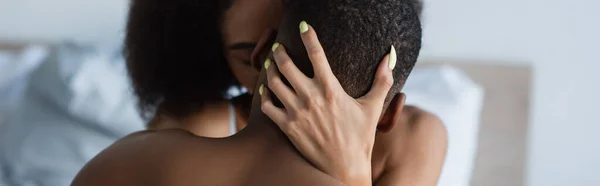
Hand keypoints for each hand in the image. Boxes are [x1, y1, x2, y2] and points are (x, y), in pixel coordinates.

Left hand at [260, 21, 395, 185]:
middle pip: (287, 65)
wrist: (345, 168)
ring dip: (270, 70)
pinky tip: (267, 89)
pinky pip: (269, 106)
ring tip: (271, 64)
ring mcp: (297, 113)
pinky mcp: (287, 127)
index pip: (317, 54)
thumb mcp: (373, 107)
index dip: (308, 36)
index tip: (303, 26)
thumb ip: (382, 80)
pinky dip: (265, 94)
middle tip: (279, 47)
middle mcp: (311, 98)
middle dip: (280, 52)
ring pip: (275, 83)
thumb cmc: (360, 137)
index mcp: (331, 90)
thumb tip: (390, 55)